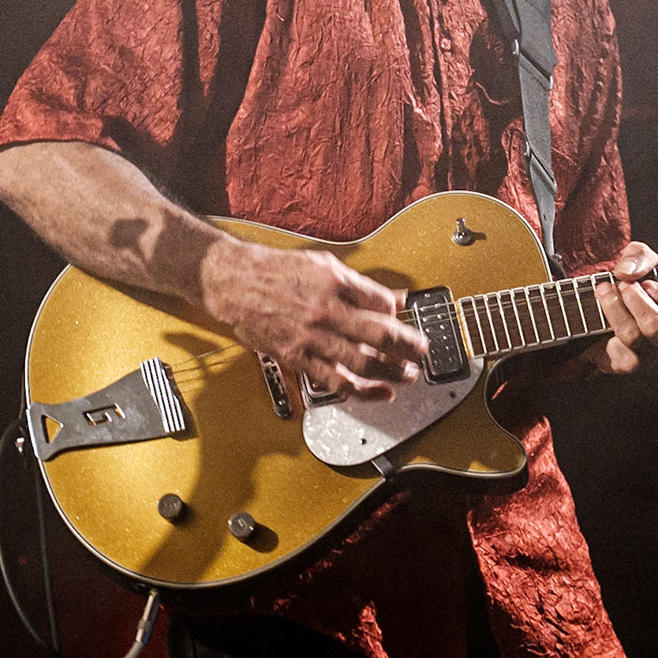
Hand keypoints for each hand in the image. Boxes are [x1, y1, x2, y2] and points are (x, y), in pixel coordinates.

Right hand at [199, 238, 424, 400]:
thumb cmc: (276, 271)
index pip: (381, 304)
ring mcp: (312, 337)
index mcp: (335, 283)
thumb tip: (393, 297)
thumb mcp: (323, 264)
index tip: (409, 321)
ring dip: (391, 371)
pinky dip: (359, 389)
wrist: (234, 282)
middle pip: (379, 334)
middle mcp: (326, 311)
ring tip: (408, 375)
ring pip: (361, 361)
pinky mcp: (297, 357)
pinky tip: (378, 392)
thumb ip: (360, 284)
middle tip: (423, 352)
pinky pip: (333, 379)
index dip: (400, 315)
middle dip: (407, 346)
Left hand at [590, 241, 657, 374]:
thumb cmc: (638, 283)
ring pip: (631, 335)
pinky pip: (616, 348)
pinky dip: (606, 326)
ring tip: (605, 291)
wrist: (608, 307)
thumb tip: (626, 272)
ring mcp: (651, 360)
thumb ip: (640, 257)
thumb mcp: (642, 260)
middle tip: (623, 285)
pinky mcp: (627, 366)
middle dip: (634, 298)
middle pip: (654, 326)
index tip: (647, 284)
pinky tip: (602, 314)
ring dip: (614, 307)